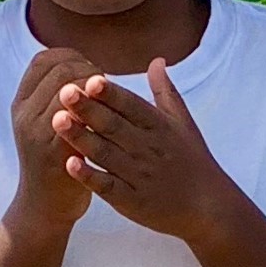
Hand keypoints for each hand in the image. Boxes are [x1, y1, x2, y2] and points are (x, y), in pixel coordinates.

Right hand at [9, 47, 105, 225]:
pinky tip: (113, 117)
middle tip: (105, 84)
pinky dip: (97, 113)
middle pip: (60, 71)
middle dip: (89, 71)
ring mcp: (38, 134)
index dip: (71, 57)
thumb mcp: (43, 122)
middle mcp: (25, 115)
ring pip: (69, 93)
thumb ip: (55, 95)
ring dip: (96, 90)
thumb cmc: (54, 158)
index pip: (44, 60)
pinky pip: (78, 122)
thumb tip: (81, 64)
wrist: (45, 206)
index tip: (91, 67)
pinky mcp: (56, 153)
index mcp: (22, 103)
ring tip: (109, 98)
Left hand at [51, 58, 235, 240]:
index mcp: (159, 127)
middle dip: (88, 109)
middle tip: (64, 91)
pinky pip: (107, 186)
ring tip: (57, 120)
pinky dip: (89, 176)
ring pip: (105, 153)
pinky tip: (69, 164)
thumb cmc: (192, 160)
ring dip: (81, 137)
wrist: (208, 206)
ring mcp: (139, 175)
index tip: (91, 79)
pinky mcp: (132, 201)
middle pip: (114, 126)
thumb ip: (165, 91)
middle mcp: (148, 149)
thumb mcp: (184, 123)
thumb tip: (157, 60)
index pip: (132, 105)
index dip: (112, 94)